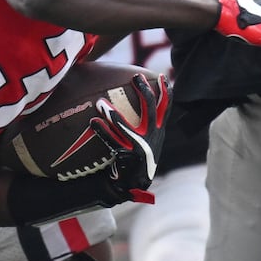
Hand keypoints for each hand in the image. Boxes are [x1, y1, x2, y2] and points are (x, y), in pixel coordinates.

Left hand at [87, 73, 169, 204]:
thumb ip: (146, 124)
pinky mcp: (128, 156)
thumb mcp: (148, 140)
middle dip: (144, 91)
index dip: (167, 93)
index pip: (166, 109)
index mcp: (158, 132)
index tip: (164, 76)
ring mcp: (141, 147)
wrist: (134, 184)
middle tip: (136, 76)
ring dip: (112, 114)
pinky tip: (93, 122)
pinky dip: (102, 131)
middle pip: (151, 109)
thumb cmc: (138, 157)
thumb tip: (140, 103)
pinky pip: (112, 142)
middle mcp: (152, 137)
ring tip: (100, 102)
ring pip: (126, 127)